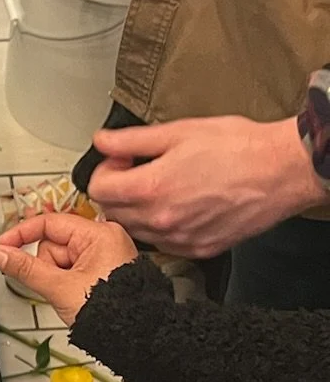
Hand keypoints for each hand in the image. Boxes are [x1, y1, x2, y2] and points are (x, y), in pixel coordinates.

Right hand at [0, 211, 138, 325]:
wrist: (133, 338)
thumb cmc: (109, 312)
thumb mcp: (59, 287)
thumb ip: (23, 268)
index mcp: (98, 234)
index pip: (49, 223)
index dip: (21, 234)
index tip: (1, 247)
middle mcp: (103, 239)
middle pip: (52, 244)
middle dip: (47, 266)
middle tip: (58, 286)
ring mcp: (102, 255)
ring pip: (58, 259)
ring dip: (56, 277)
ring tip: (71, 294)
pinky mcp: (100, 270)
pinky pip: (70, 269)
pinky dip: (65, 282)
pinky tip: (75, 295)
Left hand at [86, 113, 324, 255]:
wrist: (283, 171)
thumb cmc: (240, 148)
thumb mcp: (180, 131)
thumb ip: (132, 140)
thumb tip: (103, 141)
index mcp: (152, 188)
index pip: (98, 189)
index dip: (105, 170)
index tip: (120, 160)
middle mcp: (162, 220)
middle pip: (112, 212)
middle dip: (118, 190)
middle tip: (138, 171)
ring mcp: (180, 239)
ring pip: (136, 231)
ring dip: (138, 210)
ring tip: (162, 187)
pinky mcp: (199, 249)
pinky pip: (163, 244)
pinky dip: (162, 227)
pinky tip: (180, 206)